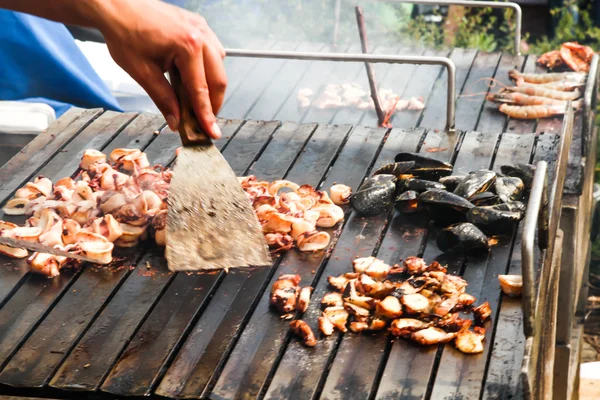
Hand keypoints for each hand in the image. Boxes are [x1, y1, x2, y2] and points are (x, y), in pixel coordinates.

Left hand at [97, 0, 226, 138]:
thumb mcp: (142, 72)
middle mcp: (200, 35)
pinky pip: (213, 51)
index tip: (211, 132)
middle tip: (205, 121)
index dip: (206, 115)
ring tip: (197, 101)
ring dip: (212, 85)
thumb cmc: (125, 32)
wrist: (117, 6)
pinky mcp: (199, 25)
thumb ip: (163, 99)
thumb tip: (176, 121)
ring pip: (219, 65)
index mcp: (187, 46)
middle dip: (213, 103)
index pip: (201, 90)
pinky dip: (208, 69)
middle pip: (218, 79)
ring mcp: (202, 28)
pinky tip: (194, 77)